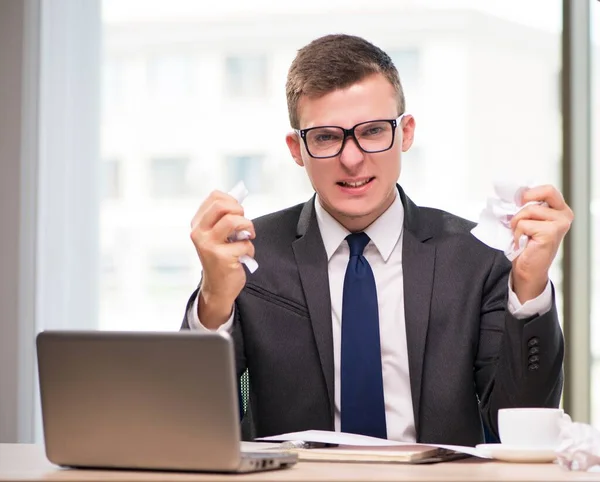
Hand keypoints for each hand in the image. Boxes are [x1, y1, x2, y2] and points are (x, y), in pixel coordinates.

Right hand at [190, 190, 255, 327]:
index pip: (214, 197)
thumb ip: (223, 218)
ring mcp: (208, 245)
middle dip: (239, 211)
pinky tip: (243, 256)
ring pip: (232, 221)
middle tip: (244, 224)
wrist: (218, 287)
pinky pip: (244, 243)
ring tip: (248, 237)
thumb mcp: (217, 235)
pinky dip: (250, 249)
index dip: (232, 201)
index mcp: (197, 223)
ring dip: (248, 227)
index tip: (237, 213)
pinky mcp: (221, 257)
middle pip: (221, 205)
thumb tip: (238, 199)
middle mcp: (199, 233)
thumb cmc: (221, 257)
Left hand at [509, 185, 573, 302]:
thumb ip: (527, 207)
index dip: (530, 193)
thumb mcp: (529, 220)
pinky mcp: (550, 233)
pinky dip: (518, 234)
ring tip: (522, 236)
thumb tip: (515, 195)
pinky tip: (524, 243)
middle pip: (539, 196)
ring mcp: (559, 224)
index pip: (548, 190)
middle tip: (518, 220)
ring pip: (528, 210)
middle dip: (522, 207)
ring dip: (517, 224)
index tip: (519, 200)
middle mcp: (564, 216)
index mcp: (560, 210)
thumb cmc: (527, 245)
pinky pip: (524, 224)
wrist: (528, 269)